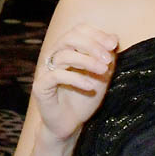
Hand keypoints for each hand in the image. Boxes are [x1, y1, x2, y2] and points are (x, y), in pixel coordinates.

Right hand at [32, 25, 117, 142]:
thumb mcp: (101, 76)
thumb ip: (106, 58)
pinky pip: (56, 76)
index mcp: (67, 49)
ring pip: (63, 55)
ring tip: (103, 71)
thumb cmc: (84, 99)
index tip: (113, 45)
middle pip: (69, 37)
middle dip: (92, 45)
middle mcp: (54, 56)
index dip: (96, 34)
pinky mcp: (41, 86)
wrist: (70, 124)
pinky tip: (90, 86)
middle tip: (108, 59)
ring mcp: (45, 71)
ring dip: (87, 61)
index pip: (78, 30)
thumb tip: (114, 38)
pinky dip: (75, 78)